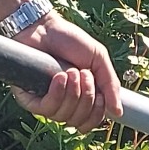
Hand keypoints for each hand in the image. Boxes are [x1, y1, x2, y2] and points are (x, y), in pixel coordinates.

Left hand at [0, 0, 123, 131]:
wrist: (45, 27)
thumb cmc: (70, 40)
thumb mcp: (98, 59)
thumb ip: (110, 85)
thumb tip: (118, 113)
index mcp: (81, 97)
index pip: (90, 122)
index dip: (97, 114)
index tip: (100, 96)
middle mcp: (64, 103)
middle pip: (78, 121)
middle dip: (86, 98)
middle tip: (83, 73)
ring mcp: (46, 101)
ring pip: (63, 117)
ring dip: (72, 94)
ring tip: (70, 71)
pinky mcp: (29, 98)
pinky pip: (46, 110)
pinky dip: (57, 94)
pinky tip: (59, 77)